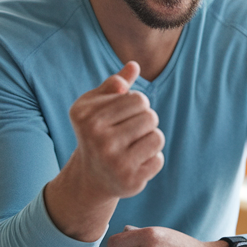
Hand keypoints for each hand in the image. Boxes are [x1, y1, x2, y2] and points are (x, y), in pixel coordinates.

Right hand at [65, 62, 164, 198]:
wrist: (91, 176)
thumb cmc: (96, 132)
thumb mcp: (96, 105)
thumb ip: (113, 84)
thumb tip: (133, 65)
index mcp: (88, 117)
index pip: (138, 99)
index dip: (137, 105)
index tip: (124, 116)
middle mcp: (98, 139)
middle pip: (150, 116)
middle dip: (145, 122)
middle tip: (130, 133)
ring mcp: (115, 162)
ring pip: (157, 137)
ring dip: (150, 139)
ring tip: (135, 146)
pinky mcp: (130, 180)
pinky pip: (158, 159)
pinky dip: (152, 159)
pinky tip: (136, 163)